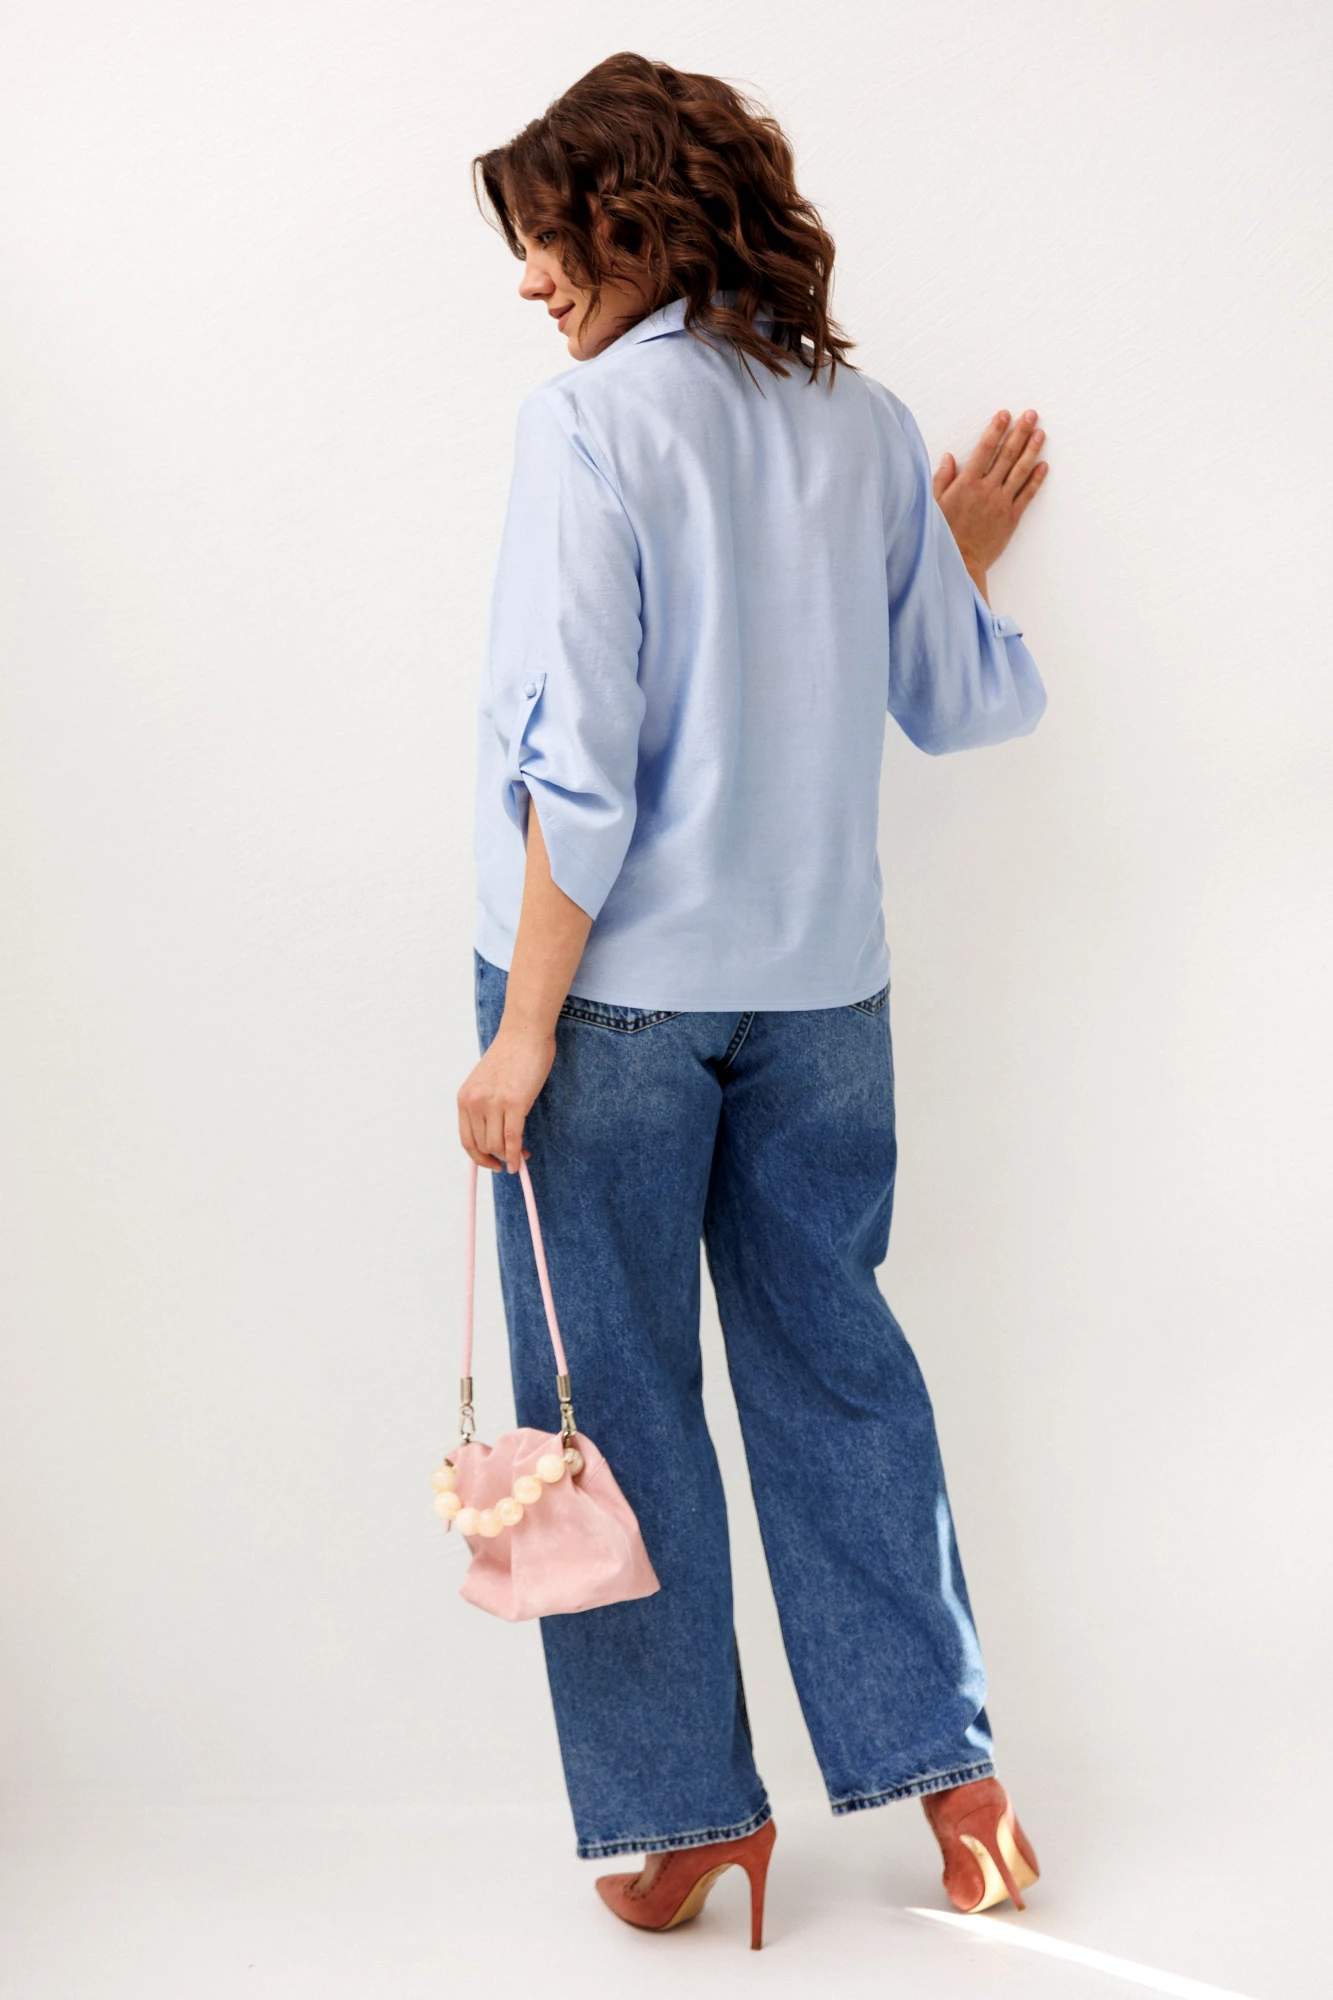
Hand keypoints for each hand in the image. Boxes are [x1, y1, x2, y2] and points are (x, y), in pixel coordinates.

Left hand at [457, 1022, 554, 1172]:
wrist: (524, 1034)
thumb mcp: (486, 1083)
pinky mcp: (514, 1103)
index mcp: (465, 1098)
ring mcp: (493, 1103)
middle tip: (514, 1158)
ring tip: (523, 1154)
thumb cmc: (511, 1055)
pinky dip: (516, 1155)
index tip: (492, 1163)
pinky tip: (521, 1161)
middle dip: (498, 1157)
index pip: (466, 1140)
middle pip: (482, 1146)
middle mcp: (474, 1102)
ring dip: (510, 1156)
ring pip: (497, 1145)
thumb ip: (485, 1107)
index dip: (479, 1157)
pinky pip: (512, 1139)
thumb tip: (494, 1138)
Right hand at [933, 409, 1047, 578]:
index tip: (1005, 415)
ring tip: (1040, 433)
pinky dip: (1037, 479)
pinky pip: (1027, 494)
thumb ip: (943, 479)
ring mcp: (1002, 502)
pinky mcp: (1012, 517)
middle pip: (1007, 454)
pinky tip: (1044, 465)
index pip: (986, 449)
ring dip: (1032, 450)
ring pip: (1020, 471)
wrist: (961, 562)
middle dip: (1020, 432)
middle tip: (1031, 415)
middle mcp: (987, 489)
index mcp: (967, 483)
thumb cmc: (944, 534)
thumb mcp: (935, 504)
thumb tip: (950, 458)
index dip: (996, 429)